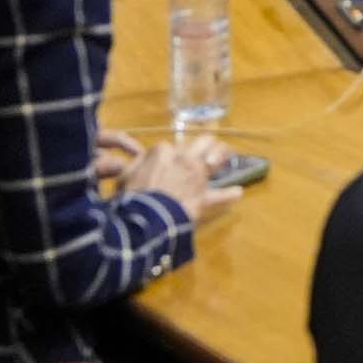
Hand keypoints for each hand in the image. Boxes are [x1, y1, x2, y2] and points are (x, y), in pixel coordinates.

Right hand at [117, 132, 245, 224]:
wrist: (143, 220)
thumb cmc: (130, 198)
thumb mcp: (124, 177)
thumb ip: (136, 165)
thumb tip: (144, 159)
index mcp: (162, 152)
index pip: (171, 147)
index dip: (172, 154)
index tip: (170, 162)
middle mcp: (184, 159)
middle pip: (203, 141)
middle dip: (207, 144)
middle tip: (208, 151)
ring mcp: (197, 177)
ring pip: (218, 155)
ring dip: (224, 155)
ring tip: (228, 157)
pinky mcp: (204, 197)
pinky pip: (222, 195)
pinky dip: (230, 195)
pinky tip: (237, 192)